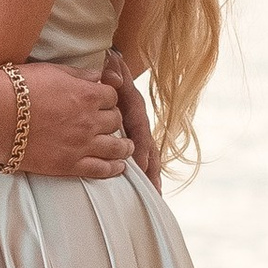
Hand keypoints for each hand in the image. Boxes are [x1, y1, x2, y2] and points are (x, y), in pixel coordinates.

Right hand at [9, 60, 133, 181]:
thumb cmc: (17, 87)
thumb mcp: (52, 71)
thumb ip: (79, 75)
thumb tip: (99, 74)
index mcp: (87, 94)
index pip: (113, 96)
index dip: (108, 98)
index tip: (103, 102)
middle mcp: (90, 120)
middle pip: (116, 121)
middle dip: (114, 120)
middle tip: (110, 124)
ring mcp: (81, 144)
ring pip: (117, 147)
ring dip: (124, 146)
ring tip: (126, 148)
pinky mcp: (69, 165)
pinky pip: (101, 169)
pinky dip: (114, 168)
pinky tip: (118, 168)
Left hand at [109, 57, 160, 188]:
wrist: (116, 70)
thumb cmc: (112, 73)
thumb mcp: (113, 69)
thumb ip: (114, 71)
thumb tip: (113, 79)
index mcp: (135, 109)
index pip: (140, 131)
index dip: (140, 149)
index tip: (138, 166)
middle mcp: (140, 123)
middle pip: (150, 149)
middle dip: (151, 171)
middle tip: (153, 192)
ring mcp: (139, 132)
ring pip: (149, 157)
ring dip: (152, 177)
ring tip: (156, 198)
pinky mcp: (134, 140)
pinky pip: (142, 159)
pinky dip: (146, 175)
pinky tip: (149, 193)